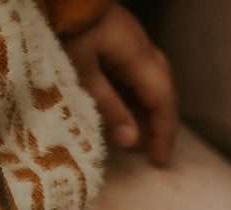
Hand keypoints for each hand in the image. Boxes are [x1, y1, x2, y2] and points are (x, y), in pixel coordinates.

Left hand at [62, 3, 177, 165]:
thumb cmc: (66, 27)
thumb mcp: (82, 71)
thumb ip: (109, 106)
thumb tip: (132, 141)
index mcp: (140, 59)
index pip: (163, 103)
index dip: (163, 134)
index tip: (159, 161)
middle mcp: (144, 49)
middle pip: (163, 92)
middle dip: (158, 123)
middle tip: (148, 150)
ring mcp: (132, 40)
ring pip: (152, 81)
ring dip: (146, 108)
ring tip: (133, 131)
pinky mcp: (118, 35)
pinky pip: (137, 70)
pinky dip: (134, 92)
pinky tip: (121, 104)